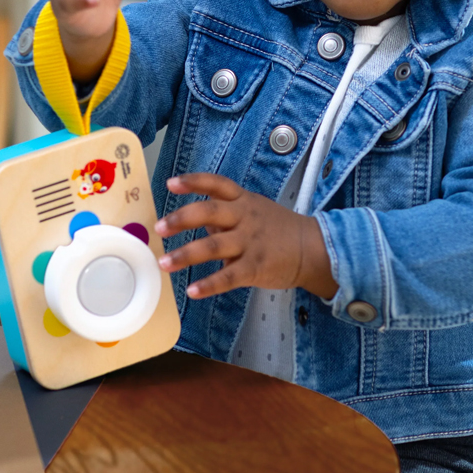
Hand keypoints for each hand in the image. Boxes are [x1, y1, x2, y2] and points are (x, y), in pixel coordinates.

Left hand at [155, 173, 337, 299]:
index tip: (171, 183)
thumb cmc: (280, 229)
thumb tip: (193, 218)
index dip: (193, 182)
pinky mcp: (256, 266)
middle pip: (209, 212)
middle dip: (181, 218)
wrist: (313, 249)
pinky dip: (209, 284)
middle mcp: (245, 217)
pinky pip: (229, 276)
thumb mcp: (255, 210)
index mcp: (244, 201)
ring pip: (213, 246)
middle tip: (159, 227)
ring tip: (164, 263)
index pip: (216, 184)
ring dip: (186, 254)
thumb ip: (224, 213)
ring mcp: (251, 242)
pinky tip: (192, 290)